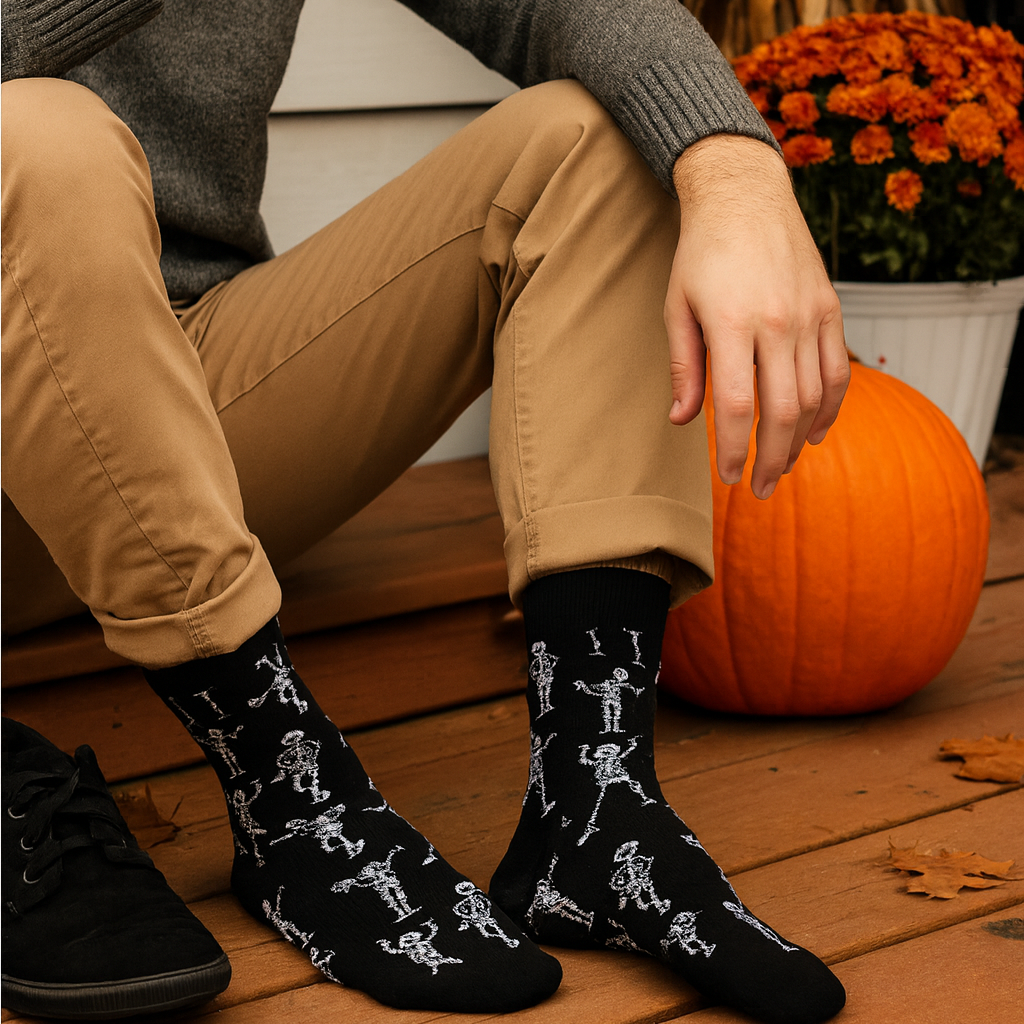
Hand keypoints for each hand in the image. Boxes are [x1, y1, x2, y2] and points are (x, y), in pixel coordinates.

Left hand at [665, 135, 848, 498]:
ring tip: (782, 466)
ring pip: (815, 396)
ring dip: (799, 440)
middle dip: (770, 460)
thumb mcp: (677, 308)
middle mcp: (777, 321)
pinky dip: (831, 407)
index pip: (738, 406)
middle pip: (782, 411)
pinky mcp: (830, 308)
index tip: (729, 477)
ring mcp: (809, 314)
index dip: (734, 450)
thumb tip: (683, 421)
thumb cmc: (701, 254)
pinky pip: (838, 369)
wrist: (744, 195)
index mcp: (732, 323)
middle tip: (760, 489)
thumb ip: (684, 367)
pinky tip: (815, 432)